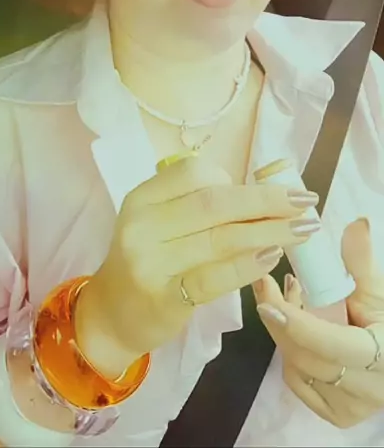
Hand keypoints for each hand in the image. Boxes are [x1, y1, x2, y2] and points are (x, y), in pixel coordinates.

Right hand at [76, 155, 319, 375]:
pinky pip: (215, 276)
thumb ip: (199, 207)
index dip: (237, 179)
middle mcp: (142, 224)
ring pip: (220, 238)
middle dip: (266, 201)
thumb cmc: (147, 262)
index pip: (194, 173)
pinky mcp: (163, 296)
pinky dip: (248, 264)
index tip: (270, 191)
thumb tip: (267, 191)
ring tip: (303, 229)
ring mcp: (150, 261)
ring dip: (270, 230)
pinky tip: (272, 257)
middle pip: (214, 203)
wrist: (110, 315)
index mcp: (142, 197)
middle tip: (306, 202)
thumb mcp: (160, 223)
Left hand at [254, 218, 383, 428]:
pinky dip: (290, 351)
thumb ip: (362, 260)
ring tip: (289, 295)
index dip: (300, 326)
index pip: (335, 346)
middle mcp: (366, 390)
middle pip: (307, 357)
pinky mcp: (335, 414)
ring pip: (297, 369)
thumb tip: (358, 223)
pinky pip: (298, 382)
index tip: (269, 303)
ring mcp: (350, 407)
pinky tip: (297, 323)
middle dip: (281, 318)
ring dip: (285, 331)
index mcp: (382, 356)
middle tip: (265, 283)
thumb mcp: (379, 289)